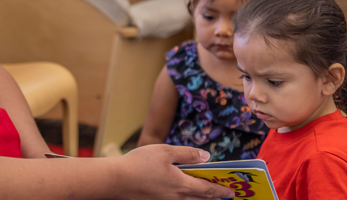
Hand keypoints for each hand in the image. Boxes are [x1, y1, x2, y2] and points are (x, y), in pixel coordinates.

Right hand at [115, 145, 234, 198]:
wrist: (115, 181)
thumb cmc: (139, 164)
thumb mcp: (165, 151)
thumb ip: (187, 154)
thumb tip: (205, 156)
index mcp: (181, 185)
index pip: (208, 190)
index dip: (221, 191)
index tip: (232, 193)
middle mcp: (176, 198)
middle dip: (214, 198)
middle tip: (225, 197)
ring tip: (208, 196)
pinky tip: (184, 195)